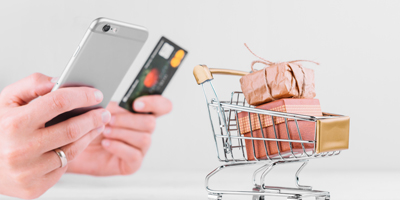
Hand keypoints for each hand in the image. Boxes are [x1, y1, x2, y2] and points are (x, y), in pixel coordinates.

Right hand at [0, 73, 110, 198]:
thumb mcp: (6, 101)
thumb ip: (31, 85)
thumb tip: (58, 80)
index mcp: (14, 124)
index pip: (58, 102)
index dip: (82, 96)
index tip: (96, 94)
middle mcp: (20, 149)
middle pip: (71, 129)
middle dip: (93, 118)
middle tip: (104, 112)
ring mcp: (28, 171)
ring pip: (72, 151)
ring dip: (90, 136)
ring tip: (97, 125)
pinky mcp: (34, 188)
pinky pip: (63, 167)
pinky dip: (73, 153)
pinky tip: (77, 143)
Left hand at [66, 96, 171, 175]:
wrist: (68, 147)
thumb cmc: (83, 126)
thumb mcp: (95, 108)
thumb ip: (109, 101)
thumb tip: (113, 99)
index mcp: (140, 113)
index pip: (162, 106)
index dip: (154, 103)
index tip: (136, 104)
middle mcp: (143, 130)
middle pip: (151, 122)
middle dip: (128, 120)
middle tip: (108, 119)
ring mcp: (139, 148)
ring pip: (145, 138)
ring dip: (122, 133)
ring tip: (104, 132)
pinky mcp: (132, 164)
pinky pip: (134, 155)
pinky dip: (119, 147)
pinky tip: (106, 144)